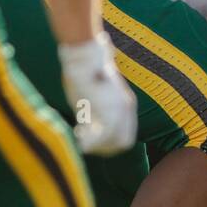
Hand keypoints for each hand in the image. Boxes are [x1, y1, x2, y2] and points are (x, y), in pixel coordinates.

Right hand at [58, 33, 137, 155]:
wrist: (84, 57)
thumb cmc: (83, 73)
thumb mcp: (94, 93)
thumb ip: (96, 110)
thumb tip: (88, 126)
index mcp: (126, 104)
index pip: (125, 135)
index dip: (110, 143)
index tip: (92, 140)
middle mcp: (127, 108)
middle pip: (123, 143)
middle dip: (104, 148)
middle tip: (86, 143)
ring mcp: (120, 110)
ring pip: (115, 143)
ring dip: (97, 147)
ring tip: (81, 138)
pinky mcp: (110, 110)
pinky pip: (106, 137)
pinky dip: (93, 143)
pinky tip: (80, 138)